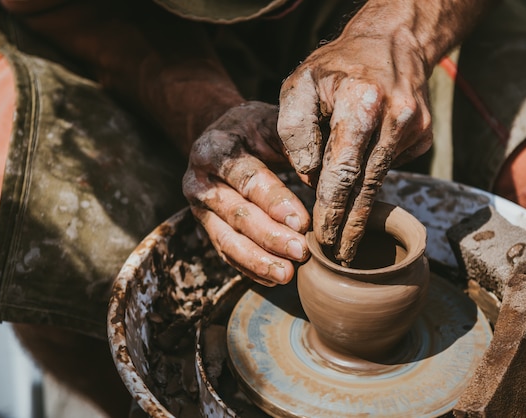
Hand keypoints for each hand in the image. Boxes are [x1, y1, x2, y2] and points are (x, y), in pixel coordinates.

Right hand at [183, 102, 310, 285]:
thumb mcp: (271, 125)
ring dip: (258, 261)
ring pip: (227, 240)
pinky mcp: (205, 227)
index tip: (303, 223)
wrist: (219, 134)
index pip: (248, 180)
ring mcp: (199, 208)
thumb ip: (295, 149)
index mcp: (215, 150)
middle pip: (236, 214)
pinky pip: (225, 253)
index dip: (275, 203)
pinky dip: (249, 268)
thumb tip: (326, 184)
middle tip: (300, 253)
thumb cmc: (253, 129)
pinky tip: (273, 279)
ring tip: (287, 275)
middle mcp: (200, 181)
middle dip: (270, 237)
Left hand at [278, 6, 433, 264]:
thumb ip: (295, 132)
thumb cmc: (336, 67)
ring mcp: (416, 129)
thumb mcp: (300, 86)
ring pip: (380, 181)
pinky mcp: (425, 137)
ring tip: (346, 238)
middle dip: (352, 225)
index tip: (323, 238)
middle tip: (337, 255)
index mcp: (361, 102)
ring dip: (361, 209)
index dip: (332, 209)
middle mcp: (396, 118)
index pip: (343, 170)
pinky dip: (372, 174)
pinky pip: (391, 167)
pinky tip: (361, 170)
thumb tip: (310, 179)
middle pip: (368, 186)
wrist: (392, 43)